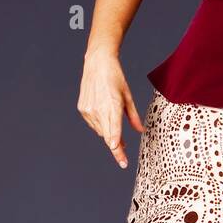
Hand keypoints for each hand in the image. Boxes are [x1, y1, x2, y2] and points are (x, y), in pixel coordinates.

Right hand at [76, 49, 143, 168]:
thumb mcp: (128, 96)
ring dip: (109, 134)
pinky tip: (105, 117)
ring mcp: (89, 110)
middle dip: (116, 147)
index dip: (117, 147)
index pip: (115, 131)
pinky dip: (100, 125)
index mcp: (112, 106)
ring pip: (101, 131)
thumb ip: (133, 116)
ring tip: (117, 135)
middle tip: (124, 157)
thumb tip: (140, 130)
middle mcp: (99, 110)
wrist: (97, 64)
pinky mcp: (83, 109)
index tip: (120, 157)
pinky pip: (93, 124)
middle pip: (107, 136)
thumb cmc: (115, 78)